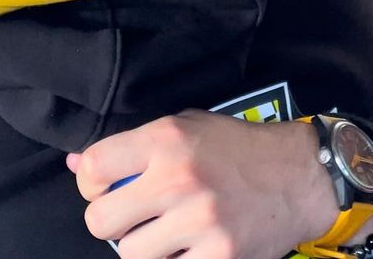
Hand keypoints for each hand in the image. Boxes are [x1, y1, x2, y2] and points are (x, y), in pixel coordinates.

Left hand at [68, 112, 340, 258]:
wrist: (298, 174)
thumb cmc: (233, 146)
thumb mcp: (182, 127)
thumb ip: (130, 146)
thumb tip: (74, 164)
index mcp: (164, 140)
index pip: (94, 167)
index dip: (88, 182)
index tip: (102, 186)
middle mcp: (177, 179)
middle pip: (101, 220)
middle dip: (107, 220)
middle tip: (127, 215)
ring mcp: (199, 222)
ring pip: (130, 254)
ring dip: (139, 246)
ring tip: (160, 232)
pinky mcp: (221, 256)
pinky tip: (185, 246)